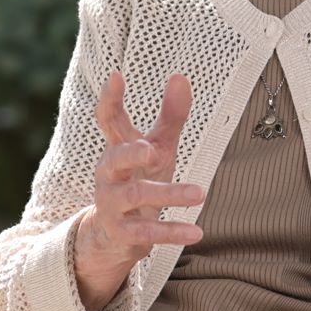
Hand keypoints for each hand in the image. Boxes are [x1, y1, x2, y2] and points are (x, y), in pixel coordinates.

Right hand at [76, 70, 202, 310]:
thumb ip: (170, 117)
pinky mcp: (120, 232)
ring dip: (169, 194)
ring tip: (201, 194)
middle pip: (115, 158)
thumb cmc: (140, 179)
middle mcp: (108, 174)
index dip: (110, 99)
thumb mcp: (158, 149)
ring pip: (136, 195)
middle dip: (133, 154)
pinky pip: (145, 232)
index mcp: (117, 148)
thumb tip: (180, 77)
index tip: (116, 76)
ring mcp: (111, 203)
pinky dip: (171, 231)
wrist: (115, 234)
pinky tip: (196, 232)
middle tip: (155, 151)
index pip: (109, 120)